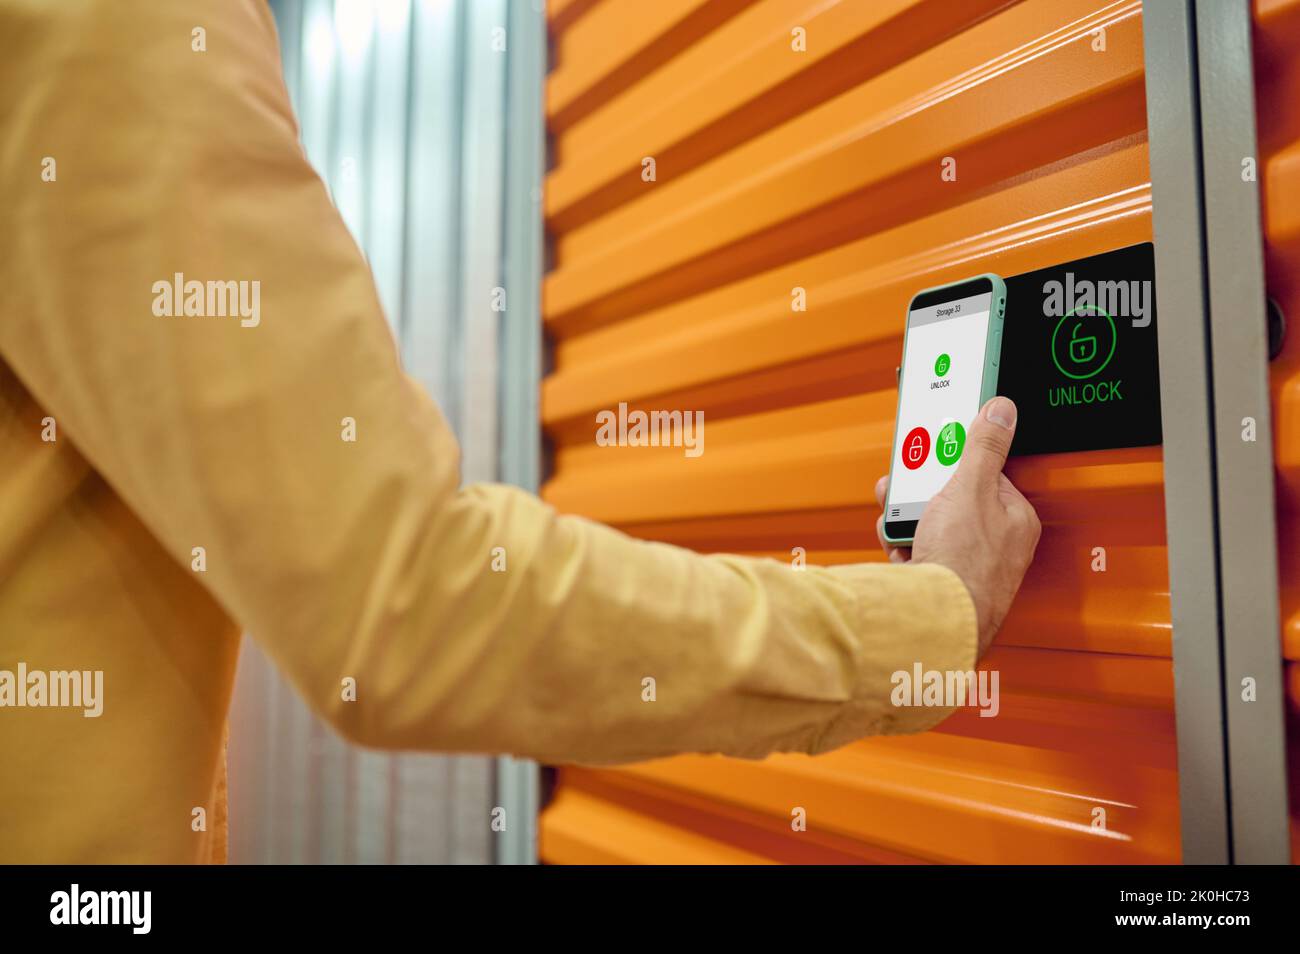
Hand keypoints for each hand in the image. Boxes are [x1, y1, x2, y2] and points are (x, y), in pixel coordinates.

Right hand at [875, 397, 1040, 657]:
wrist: (932, 619)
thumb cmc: (963, 562)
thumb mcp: (970, 488)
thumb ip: (984, 446)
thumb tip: (1002, 411)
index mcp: (1013, 517)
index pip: (985, 474)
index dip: (956, 461)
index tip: (939, 450)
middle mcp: (994, 543)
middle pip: (952, 498)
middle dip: (923, 492)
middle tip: (911, 487)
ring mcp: (966, 564)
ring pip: (930, 525)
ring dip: (908, 519)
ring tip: (901, 521)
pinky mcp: (939, 581)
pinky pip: (917, 551)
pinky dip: (903, 546)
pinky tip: (900, 547)